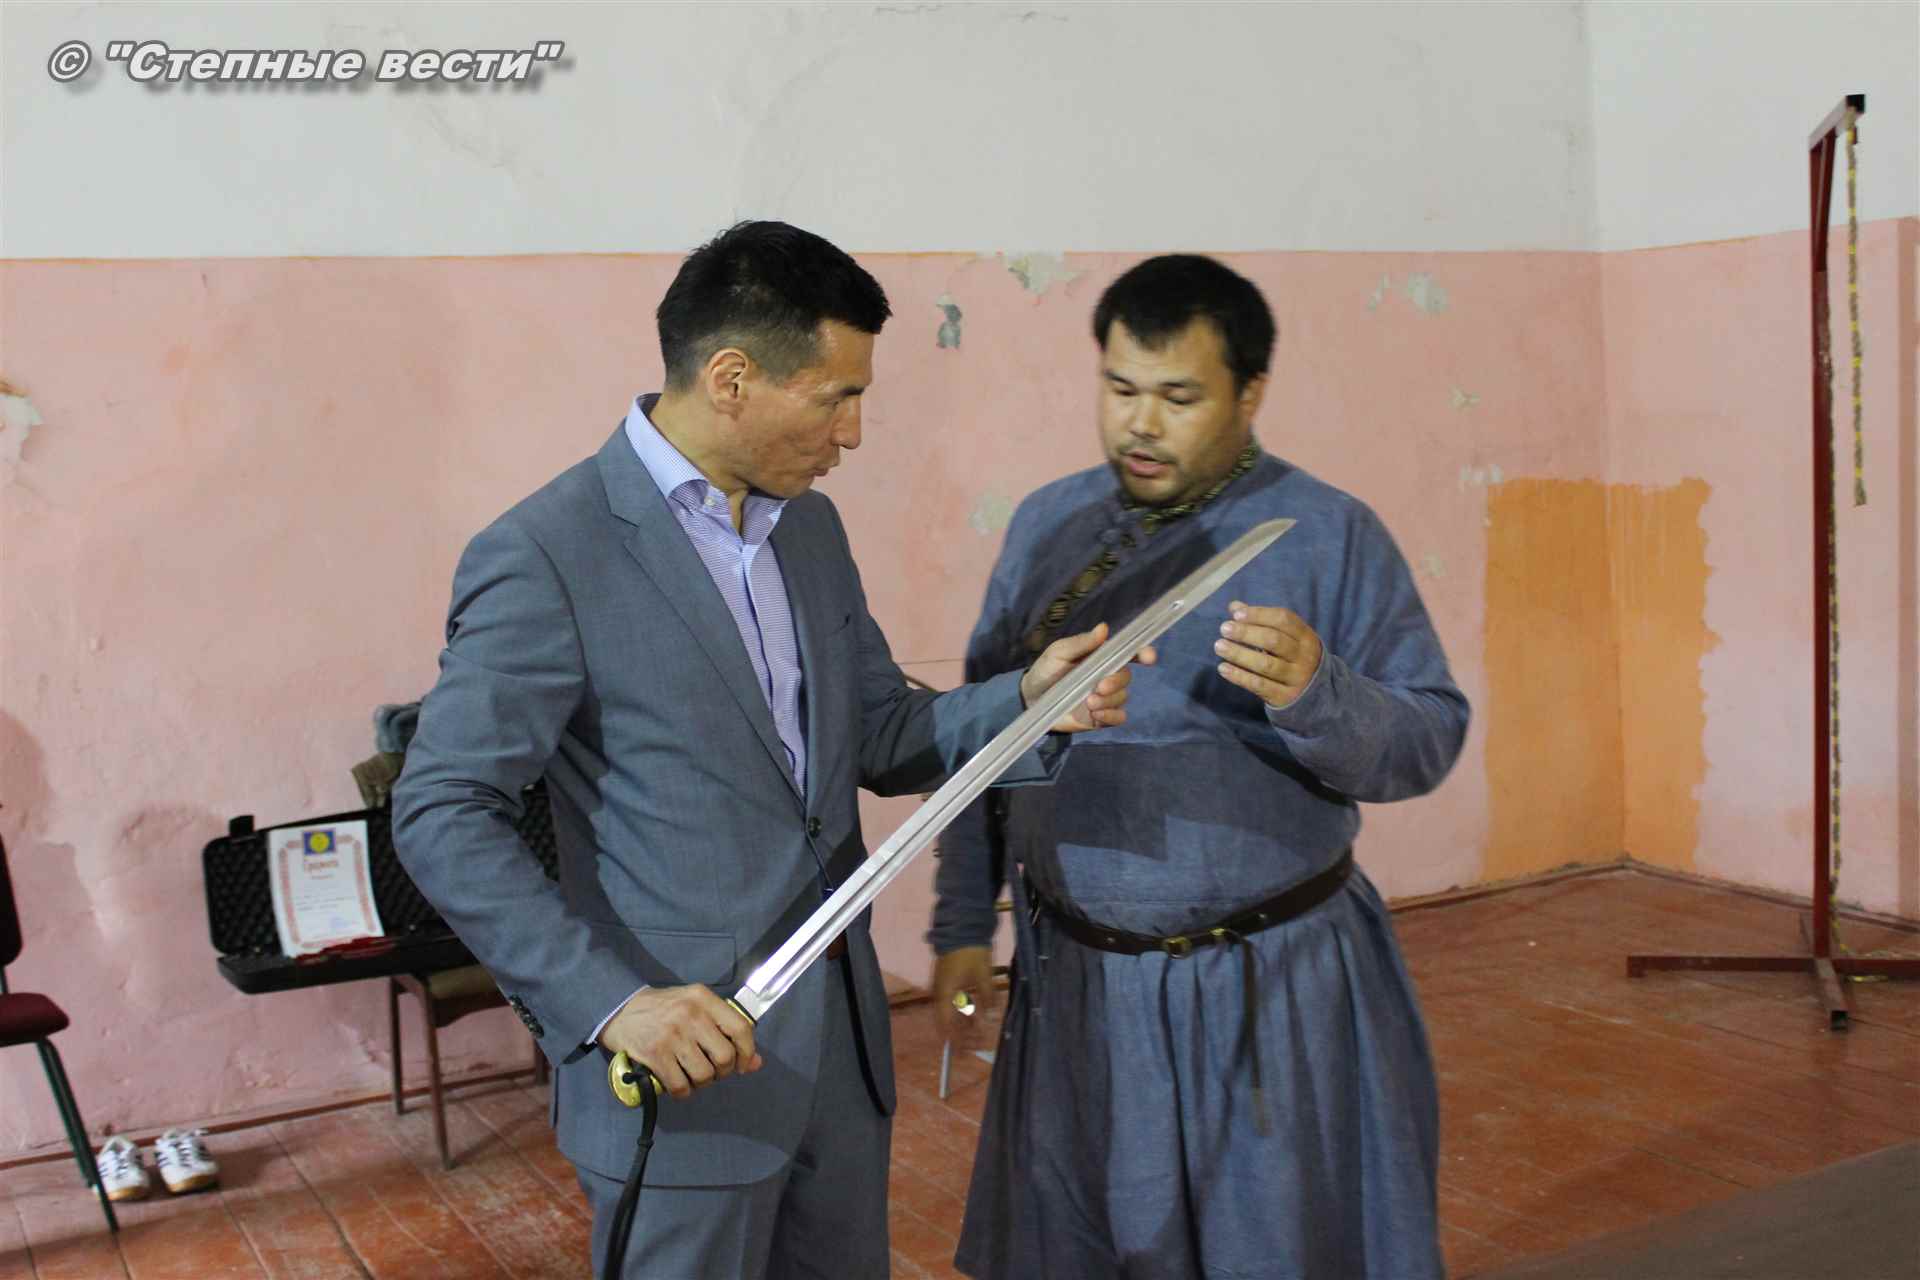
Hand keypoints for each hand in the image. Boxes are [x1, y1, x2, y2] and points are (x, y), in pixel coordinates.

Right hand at [596, 985, 761, 1099]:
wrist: (619, 1010)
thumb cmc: (664, 1009)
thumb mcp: (696, 1008)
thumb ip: (726, 1029)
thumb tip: (756, 1063)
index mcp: (703, 998)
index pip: (741, 1028)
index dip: (748, 1052)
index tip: (743, 1065)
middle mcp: (690, 1014)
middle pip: (725, 1056)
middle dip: (723, 1071)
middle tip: (712, 1070)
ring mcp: (672, 1035)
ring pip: (704, 1074)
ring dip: (702, 1082)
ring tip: (693, 1075)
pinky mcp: (655, 1054)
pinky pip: (681, 1086)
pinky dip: (683, 1092)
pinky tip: (678, 1084)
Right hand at [932, 946, 994, 1047]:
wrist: (961, 926)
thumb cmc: (971, 952)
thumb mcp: (983, 975)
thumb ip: (987, 998)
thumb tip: (990, 1018)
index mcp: (945, 994)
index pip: (947, 1025)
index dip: (955, 1041)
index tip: (963, 1055)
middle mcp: (941, 993)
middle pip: (949, 1021)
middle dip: (961, 1035)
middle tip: (975, 1046)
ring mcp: (944, 986)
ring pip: (953, 1012)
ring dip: (965, 1024)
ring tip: (979, 1034)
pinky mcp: (949, 980)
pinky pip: (956, 1002)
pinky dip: (965, 1011)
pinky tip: (976, 1017)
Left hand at [1020, 622, 1156, 732]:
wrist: (1030, 699)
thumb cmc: (1047, 669)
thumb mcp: (1059, 652)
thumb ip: (1081, 643)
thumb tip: (1104, 628)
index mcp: (1101, 657)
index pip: (1128, 653)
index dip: (1143, 653)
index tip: (1148, 657)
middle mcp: (1108, 676)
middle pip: (1126, 677)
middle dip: (1117, 681)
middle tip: (1099, 686)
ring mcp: (1106, 698)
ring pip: (1122, 698)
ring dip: (1109, 700)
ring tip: (1089, 702)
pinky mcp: (1101, 717)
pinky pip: (1118, 717)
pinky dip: (1111, 715)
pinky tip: (1096, 714)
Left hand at [1213, 601, 1322, 709]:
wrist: (1313, 694)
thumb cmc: (1292, 657)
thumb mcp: (1285, 638)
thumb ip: (1261, 621)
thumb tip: (1234, 607)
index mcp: (1306, 636)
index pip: (1284, 619)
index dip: (1259, 614)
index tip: (1236, 615)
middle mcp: (1304, 656)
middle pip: (1274, 640)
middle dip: (1247, 633)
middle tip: (1224, 629)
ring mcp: (1296, 678)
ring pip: (1266, 664)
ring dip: (1240, 654)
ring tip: (1219, 646)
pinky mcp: (1284, 697)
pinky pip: (1259, 685)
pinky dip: (1240, 676)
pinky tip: (1223, 668)